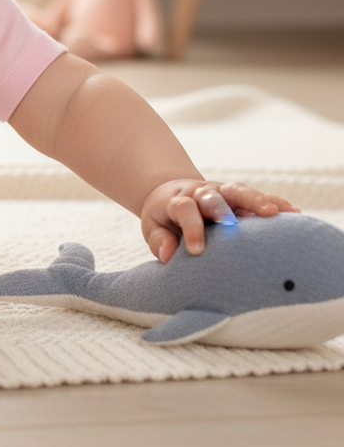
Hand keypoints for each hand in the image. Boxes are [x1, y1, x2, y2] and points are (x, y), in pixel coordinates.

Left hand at [141, 180, 299, 262]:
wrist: (172, 194)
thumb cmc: (164, 218)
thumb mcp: (153, 228)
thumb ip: (159, 240)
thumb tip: (167, 255)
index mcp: (177, 201)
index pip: (184, 209)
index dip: (191, 228)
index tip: (196, 251)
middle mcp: (200, 192)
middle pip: (212, 195)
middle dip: (222, 209)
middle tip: (233, 225)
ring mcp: (221, 191)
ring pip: (238, 191)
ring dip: (256, 200)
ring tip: (275, 213)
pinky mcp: (237, 196)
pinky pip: (257, 196)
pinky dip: (274, 202)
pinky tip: (293, 212)